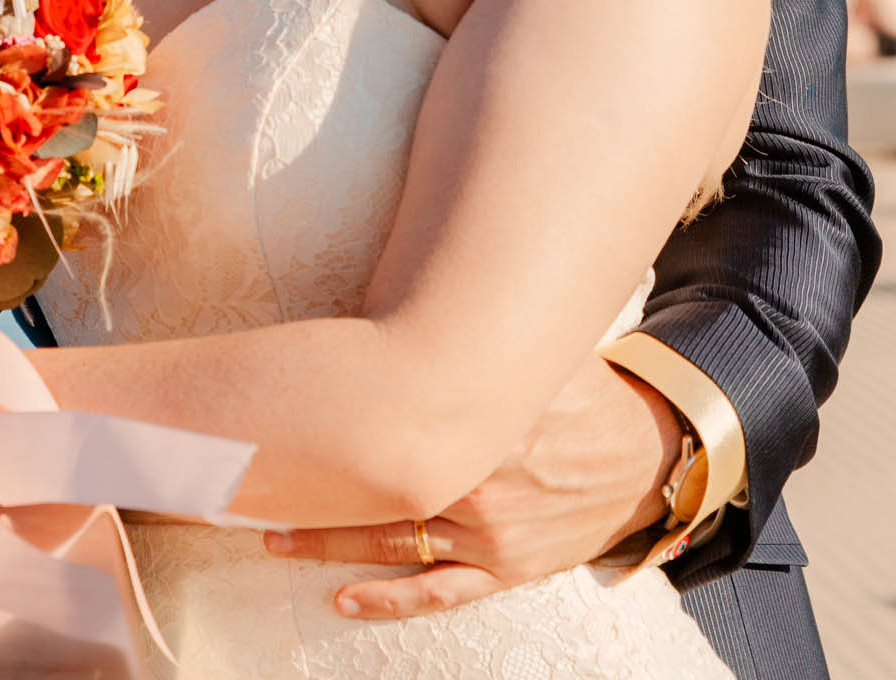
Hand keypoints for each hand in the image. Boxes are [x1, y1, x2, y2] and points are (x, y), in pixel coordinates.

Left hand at [264, 354, 680, 617]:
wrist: (645, 455)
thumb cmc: (580, 390)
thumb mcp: (536, 353)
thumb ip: (479, 335)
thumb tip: (419, 295)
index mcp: (485, 419)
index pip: (393, 415)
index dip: (334, 417)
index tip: (280, 416)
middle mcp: (480, 481)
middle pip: (379, 482)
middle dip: (315, 482)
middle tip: (251, 479)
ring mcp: (491, 534)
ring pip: (394, 539)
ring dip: (330, 542)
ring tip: (271, 537)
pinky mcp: (505, 570)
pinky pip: (438, 592)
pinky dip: (388, 599)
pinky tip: (341, 599)